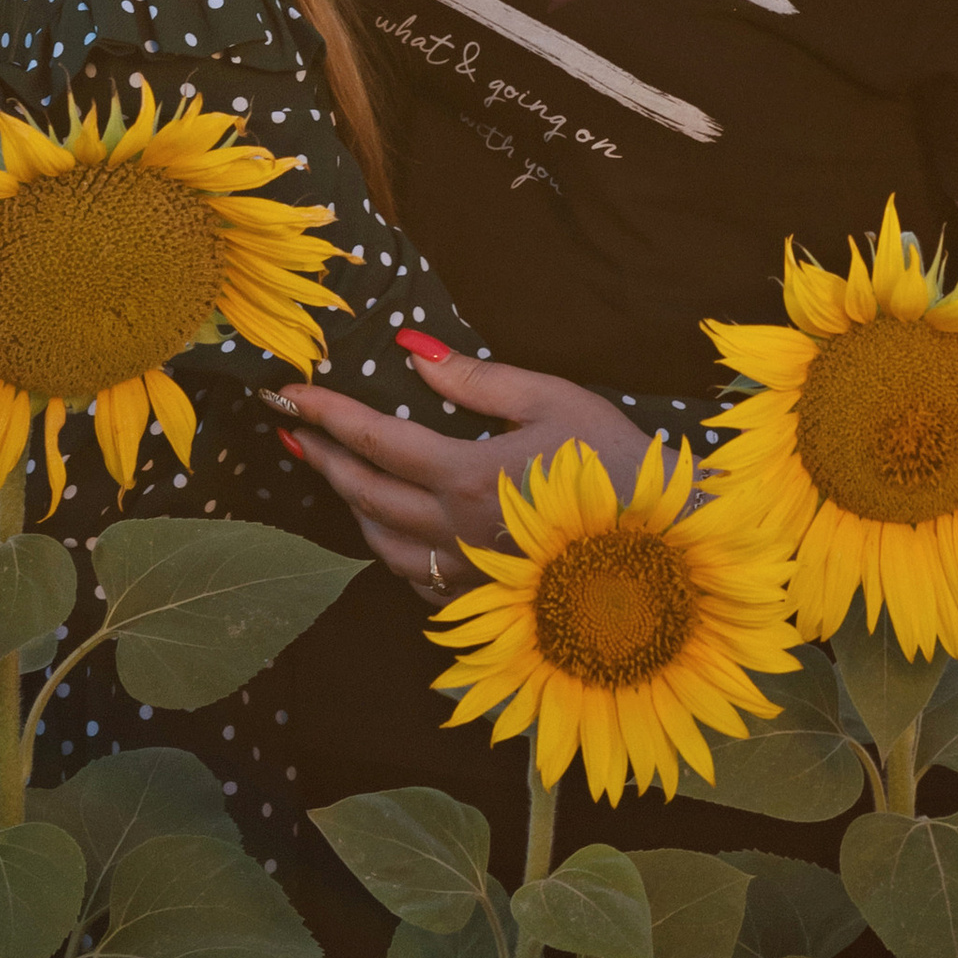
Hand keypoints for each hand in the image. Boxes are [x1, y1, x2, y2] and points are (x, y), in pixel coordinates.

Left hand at [268, 340, 658, 598]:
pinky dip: (392, 549)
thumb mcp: (553, 400)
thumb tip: (412, 353)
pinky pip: (415, 581)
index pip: (375, 440)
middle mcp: (454, 532)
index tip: (290, 392)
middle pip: (363, 494)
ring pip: (380, 545)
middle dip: (321, 457)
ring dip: (349, 506)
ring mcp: (466, 576)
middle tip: (293, 429)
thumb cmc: (616, 465)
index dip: (326, 413)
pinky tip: (395, 531)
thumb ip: (477, 380)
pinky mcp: (483, 604)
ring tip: (337, 474)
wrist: (667, 546)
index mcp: (467, 476)